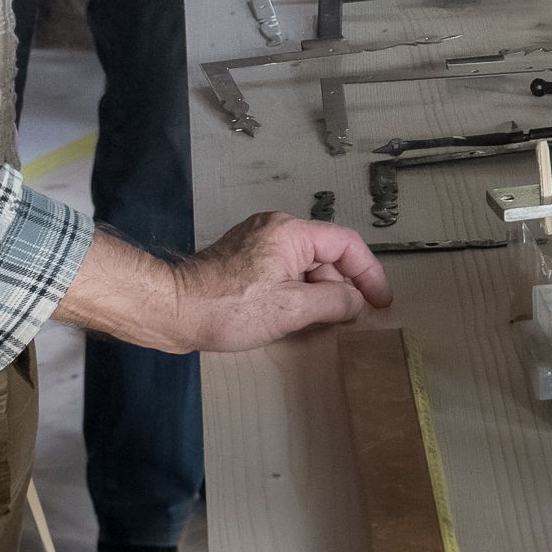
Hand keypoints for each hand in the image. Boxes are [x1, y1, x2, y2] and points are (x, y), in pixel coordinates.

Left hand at [171, 210, 392, 351]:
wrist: (171, 311)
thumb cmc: (230, 308)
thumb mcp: (291, 310)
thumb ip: (333, 302)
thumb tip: (357, 301)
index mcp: (290, 232)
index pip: (346, 245)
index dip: (369, 273)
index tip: (381, 302)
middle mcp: (275, 228)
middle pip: (325, 255)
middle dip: (343, 286)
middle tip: (355, 318)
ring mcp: (257, 242)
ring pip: (305, 265)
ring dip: (320, 292)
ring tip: (329, 322)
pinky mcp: (243, 259)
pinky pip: (285, 271)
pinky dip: (299, 291)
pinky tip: (300, 315)